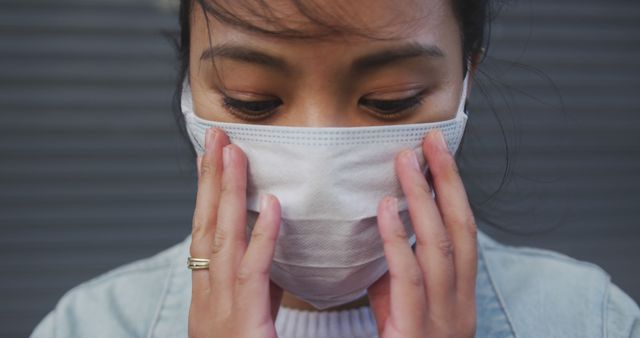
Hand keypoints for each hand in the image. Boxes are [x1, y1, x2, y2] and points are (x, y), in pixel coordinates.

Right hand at [188, 128, 282, 337]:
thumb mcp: (244, 319)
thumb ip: (255, 285)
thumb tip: (269, 250)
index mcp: (209, 296)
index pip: (207, 233)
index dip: (210, 192)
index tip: (215, 156)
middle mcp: (207, 298)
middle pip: (206, 226)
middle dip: (210, 179)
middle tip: (216, 137)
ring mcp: (219, 311)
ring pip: (222, 241)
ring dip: (227, 194)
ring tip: (233, 152)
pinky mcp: (242, 325)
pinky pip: (253, 275)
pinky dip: (262, 237)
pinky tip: (273, 206)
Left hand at [367, 129, 477, 337]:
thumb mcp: (407, 309)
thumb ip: (401, 273)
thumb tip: (389, 232)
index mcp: (460, 296)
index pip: (464, 231)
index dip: (454, 190)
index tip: (439, 153)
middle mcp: (460, 305)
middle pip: (460, 230)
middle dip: (447, 182)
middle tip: (430, 142)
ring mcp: (442, 320)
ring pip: (439, 247)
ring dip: (423, 199)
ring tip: (406, 163)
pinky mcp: (415, 333)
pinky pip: (409, 278)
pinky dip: (399, 239)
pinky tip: (387, 209)